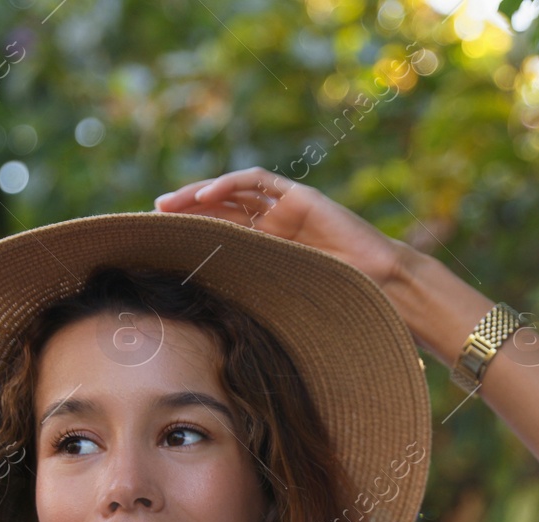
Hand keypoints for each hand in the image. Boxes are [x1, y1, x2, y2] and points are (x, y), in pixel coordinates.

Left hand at [153, 168, 410, 291]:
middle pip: (221, 210)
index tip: (161, 243)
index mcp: (270, 250)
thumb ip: (256, 298)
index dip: (192, 234)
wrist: (384, 285)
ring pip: (233, 192)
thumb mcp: (286, 301)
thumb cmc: (343, 301)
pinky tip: (204, 195)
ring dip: (198, 194)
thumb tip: (210, 324)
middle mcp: (275, 225)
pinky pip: (257, 182)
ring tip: (168, 204)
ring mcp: (286, 208)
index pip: (223, 234)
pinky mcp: (299, 196)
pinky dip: (229, 183)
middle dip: (186, 211)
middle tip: (154, 218)